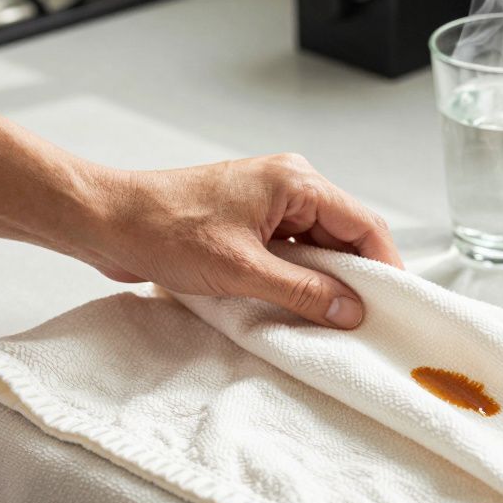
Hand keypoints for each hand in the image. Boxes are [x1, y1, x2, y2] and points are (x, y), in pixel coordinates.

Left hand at [80, 153, 400, 328]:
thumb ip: (303, 292)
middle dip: (356, 277)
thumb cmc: (164, 229)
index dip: (385, 266)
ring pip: (318, 245)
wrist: (106, 220)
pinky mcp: (249, 221)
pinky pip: (292, 250)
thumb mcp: (243, 270)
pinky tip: (301, 305)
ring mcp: (268, 203)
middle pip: (345, 234)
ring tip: (334, 319)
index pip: (364, 224)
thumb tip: (351, 310)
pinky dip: (300, 277)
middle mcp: (289, 185)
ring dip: (325, 280)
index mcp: (296, 181)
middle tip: (368, 320)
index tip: (396, 305)